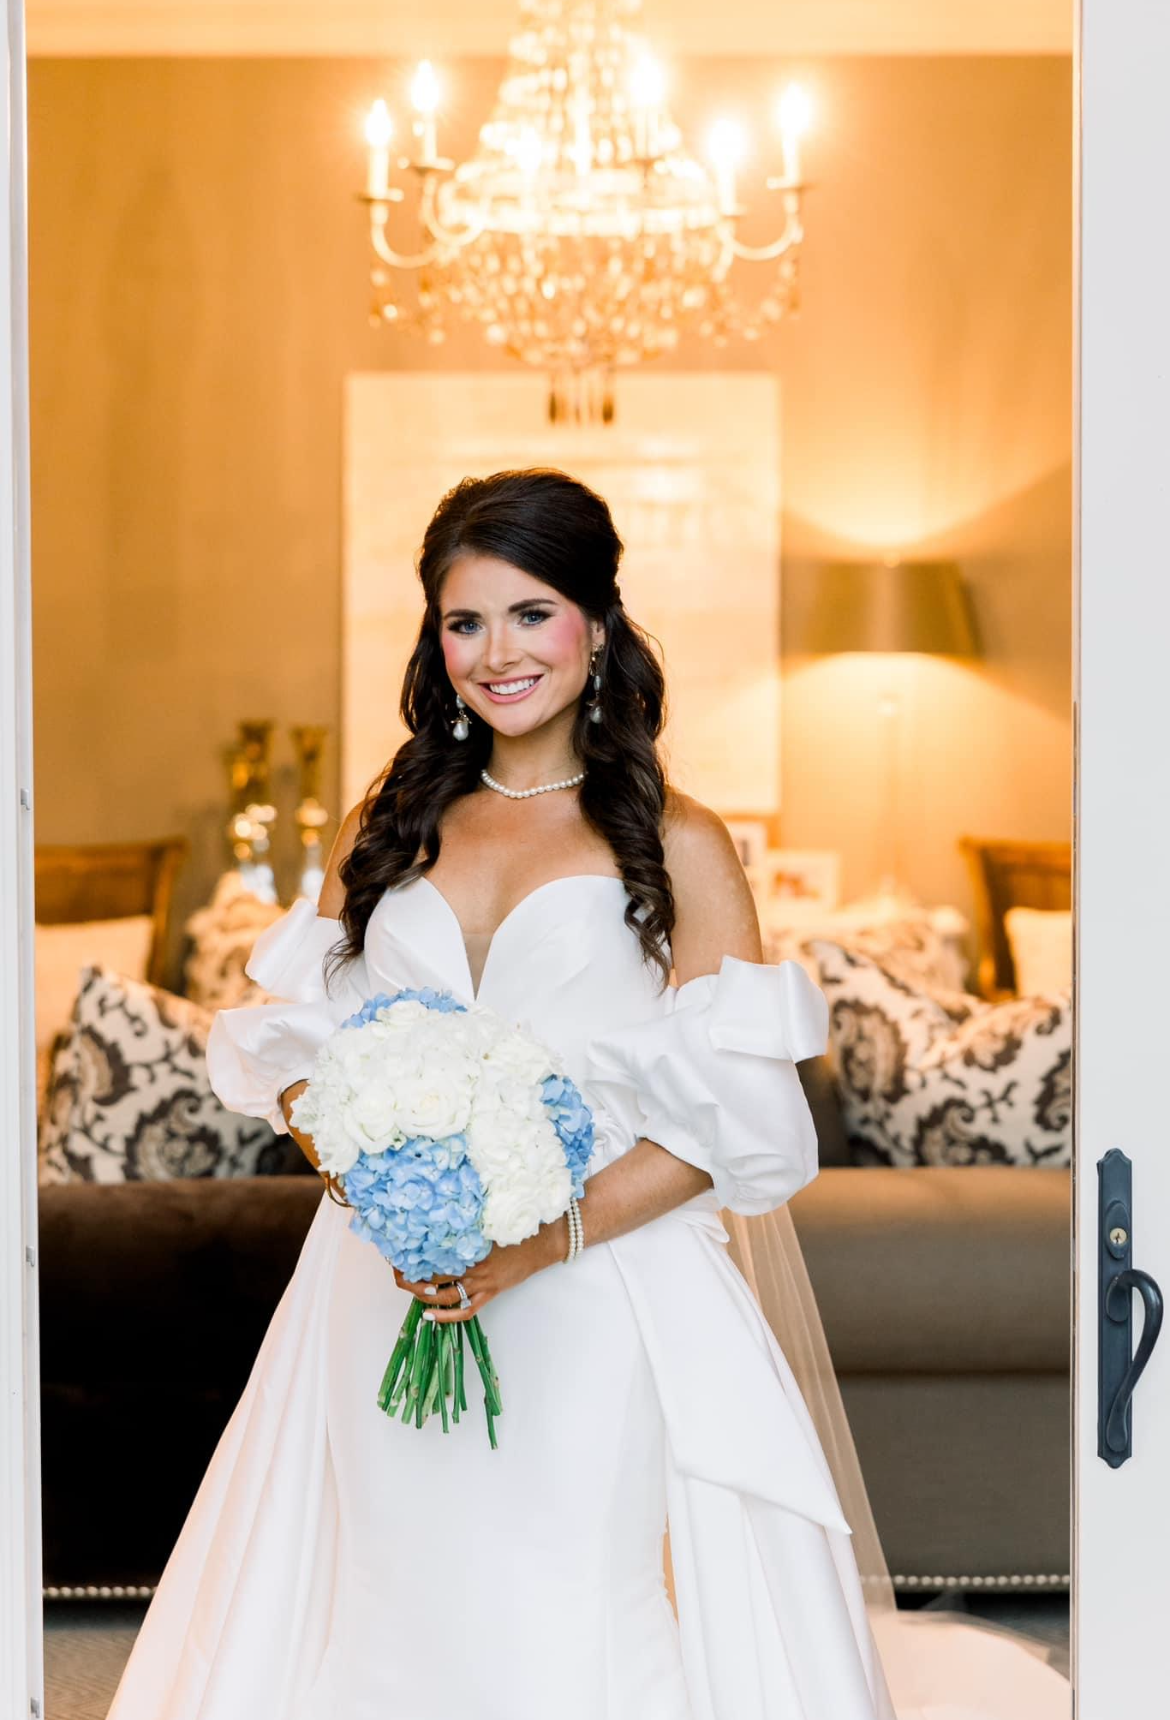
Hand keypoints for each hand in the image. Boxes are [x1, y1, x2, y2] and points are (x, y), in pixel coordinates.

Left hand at [392, 1217, 566, 1322]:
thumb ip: (466, 1221)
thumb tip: (440, 1216)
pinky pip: (465, 1311)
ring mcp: (482, 1284)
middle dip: (411, 1276)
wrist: (545, 1241)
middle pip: (433, 1278)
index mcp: (470, 1246)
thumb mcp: (489, 1219)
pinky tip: (430, 1316)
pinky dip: (447, 1317)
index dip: (413, 1254)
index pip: (433, 1253)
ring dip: (423, 1295)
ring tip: (409, 1288)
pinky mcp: (490, 1294)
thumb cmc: (517, 1224)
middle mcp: (473, 1268)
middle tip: (396, 1270)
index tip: (397, 1249)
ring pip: (445, 1297)